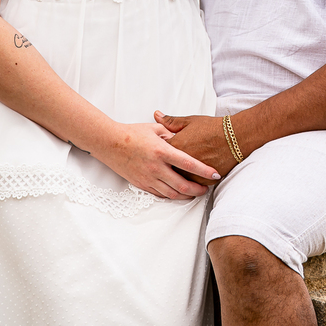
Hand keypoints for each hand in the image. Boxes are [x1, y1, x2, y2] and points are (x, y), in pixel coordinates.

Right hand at [90, 122, 219, 199]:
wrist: (109, 143)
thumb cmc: (132, 133)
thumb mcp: (155, 129)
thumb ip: (172, 133)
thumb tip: (186, 136)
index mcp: (162, 151)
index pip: (188, 164)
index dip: (204, 171)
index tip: (215, 175)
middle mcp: (156, 167)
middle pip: (183, 185)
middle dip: (198, 190)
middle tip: (207, 189)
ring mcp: (148, 178)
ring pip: (172, 194)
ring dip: (186, 196)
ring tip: (195, 193)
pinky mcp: (141, 184)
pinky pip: (160, 194)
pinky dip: (172, 195)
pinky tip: (178, 193)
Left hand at [154, 111, 239, 180]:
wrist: (234, 137)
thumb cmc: (213, 128)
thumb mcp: (189, 121)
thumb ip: (170, 121)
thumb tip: (157, 115)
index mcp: (173, 147)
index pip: (158, 154)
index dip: (160, 153)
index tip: (163, 152)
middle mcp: (179, 163)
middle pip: (166, 169)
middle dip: (167, 167)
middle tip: (171, 164)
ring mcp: (190, 174)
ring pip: (178, 180)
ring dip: (179, 177)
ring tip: (183, 171)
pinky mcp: (202, 180)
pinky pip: (192, 184)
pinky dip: (192, 181)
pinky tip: (194, 176)